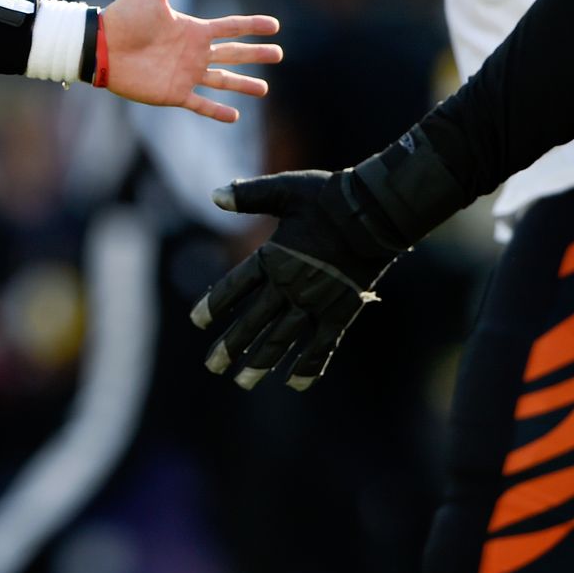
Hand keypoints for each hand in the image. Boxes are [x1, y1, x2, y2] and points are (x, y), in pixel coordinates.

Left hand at [101, 0, 281, 121]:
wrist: (103, 46)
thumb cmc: (124, 16)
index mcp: (192, 29)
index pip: (230, 26)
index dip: (252, 26)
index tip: (274, 25)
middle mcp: (193, 52)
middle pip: (233, 54)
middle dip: (256, 54)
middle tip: (278, 54)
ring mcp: (185, 74)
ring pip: (222, 81)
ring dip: (243, 85)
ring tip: (264, 89)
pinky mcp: (173, 94)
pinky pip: (201, 105)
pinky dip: (217, 112)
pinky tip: (235, 116)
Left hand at [190, 170, 397, 389]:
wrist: (376, 212)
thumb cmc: (328, 197)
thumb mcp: (284, 190)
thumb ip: (249, 196)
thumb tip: (213, 195)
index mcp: (273, 257)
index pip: (235, 287)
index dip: (214, 305)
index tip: (197, 322)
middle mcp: (290, 285)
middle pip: (254, 322)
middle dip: (231, 346)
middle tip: (212, 366)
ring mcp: (316, 302)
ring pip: (282, 339)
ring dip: (261, 361)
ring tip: (242, 382)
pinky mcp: (341, 311)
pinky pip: (322, 345)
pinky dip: (308, 365)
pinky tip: (294, 383)